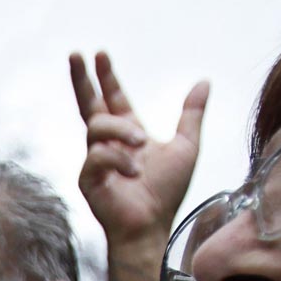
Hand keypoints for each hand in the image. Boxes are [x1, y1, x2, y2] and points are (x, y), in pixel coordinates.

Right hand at [69, 51, 207, 280]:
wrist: (152, 227)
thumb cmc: (166, 193)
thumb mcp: (187, 146)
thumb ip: (191, 114)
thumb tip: (203, 81)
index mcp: (128, 134)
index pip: (113, 99)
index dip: (107, 77)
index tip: (100, 54)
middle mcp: (107, 144)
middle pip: (89, 105)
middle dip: (82, 79)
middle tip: (77, 54)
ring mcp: (95, 161)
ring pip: (97, 126)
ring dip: (121, 131)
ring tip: (142, 145)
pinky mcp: (87, 179)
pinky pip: (97, 155)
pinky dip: (118, 160)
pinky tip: (133, 172)